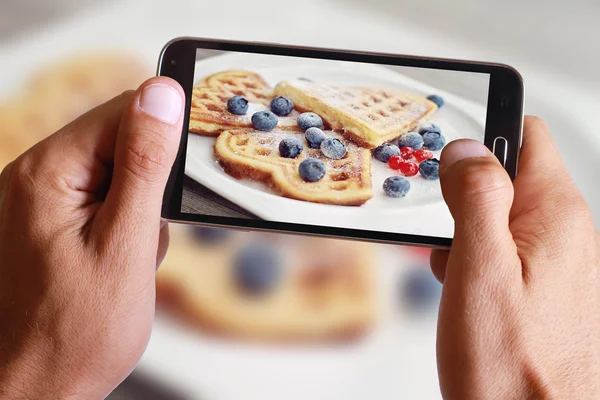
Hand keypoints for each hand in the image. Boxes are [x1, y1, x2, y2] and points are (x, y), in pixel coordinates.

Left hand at [0, 77, 183, 397]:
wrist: (35, 389)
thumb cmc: (76, 331)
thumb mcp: (126, 243)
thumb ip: (145, 165)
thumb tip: (163, 94)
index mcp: (48, 172)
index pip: (122, 112)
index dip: (165, 134)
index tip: (188, 171)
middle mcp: (35, 177)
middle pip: (118, 142)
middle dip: (151, 184)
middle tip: (150, 231)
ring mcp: (40, 201)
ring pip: (116, 174)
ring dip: (141, 210)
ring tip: (132, 256)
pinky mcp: (52, 222)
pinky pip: (103, 202)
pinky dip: (124, 226)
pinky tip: (120, 261)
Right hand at [431, 117, 599, 398]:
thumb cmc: (512, 367)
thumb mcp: (481, 269)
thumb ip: (476, 198)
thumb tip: (465, 149)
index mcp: (555, 217)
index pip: (526, 136)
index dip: (482, 134)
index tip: (447, 154)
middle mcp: (564, 234)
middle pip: (508, 176)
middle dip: (463, 192)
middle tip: (438, 223)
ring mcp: (554, 262)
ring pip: (500, 216)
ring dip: (464, 229)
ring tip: (448, 263)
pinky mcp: (540, 287)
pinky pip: (502, 250)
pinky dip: (473, 256)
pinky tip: (459, 284)